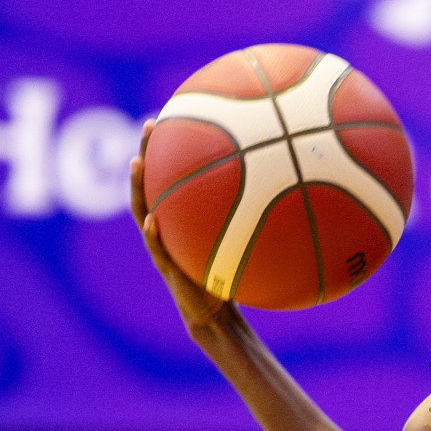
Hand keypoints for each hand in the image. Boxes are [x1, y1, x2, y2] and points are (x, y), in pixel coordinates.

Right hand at [129, 118, 235, 333]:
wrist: (215, 314)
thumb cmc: (230, 273)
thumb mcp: (245, 240)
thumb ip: (256, 216)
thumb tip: (293, 187)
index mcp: (179, 216)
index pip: (170, 175)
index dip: (168, 147)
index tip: (172, 115)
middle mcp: (165, 225)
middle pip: (150, 183)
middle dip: (149, 152)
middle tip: (150, 126)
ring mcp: (161, 244)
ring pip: (142, 209)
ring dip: (138, 186)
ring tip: (137, 163)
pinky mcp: (166, 267)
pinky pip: (157, 247)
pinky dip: (153, 233)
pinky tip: (152, 220)